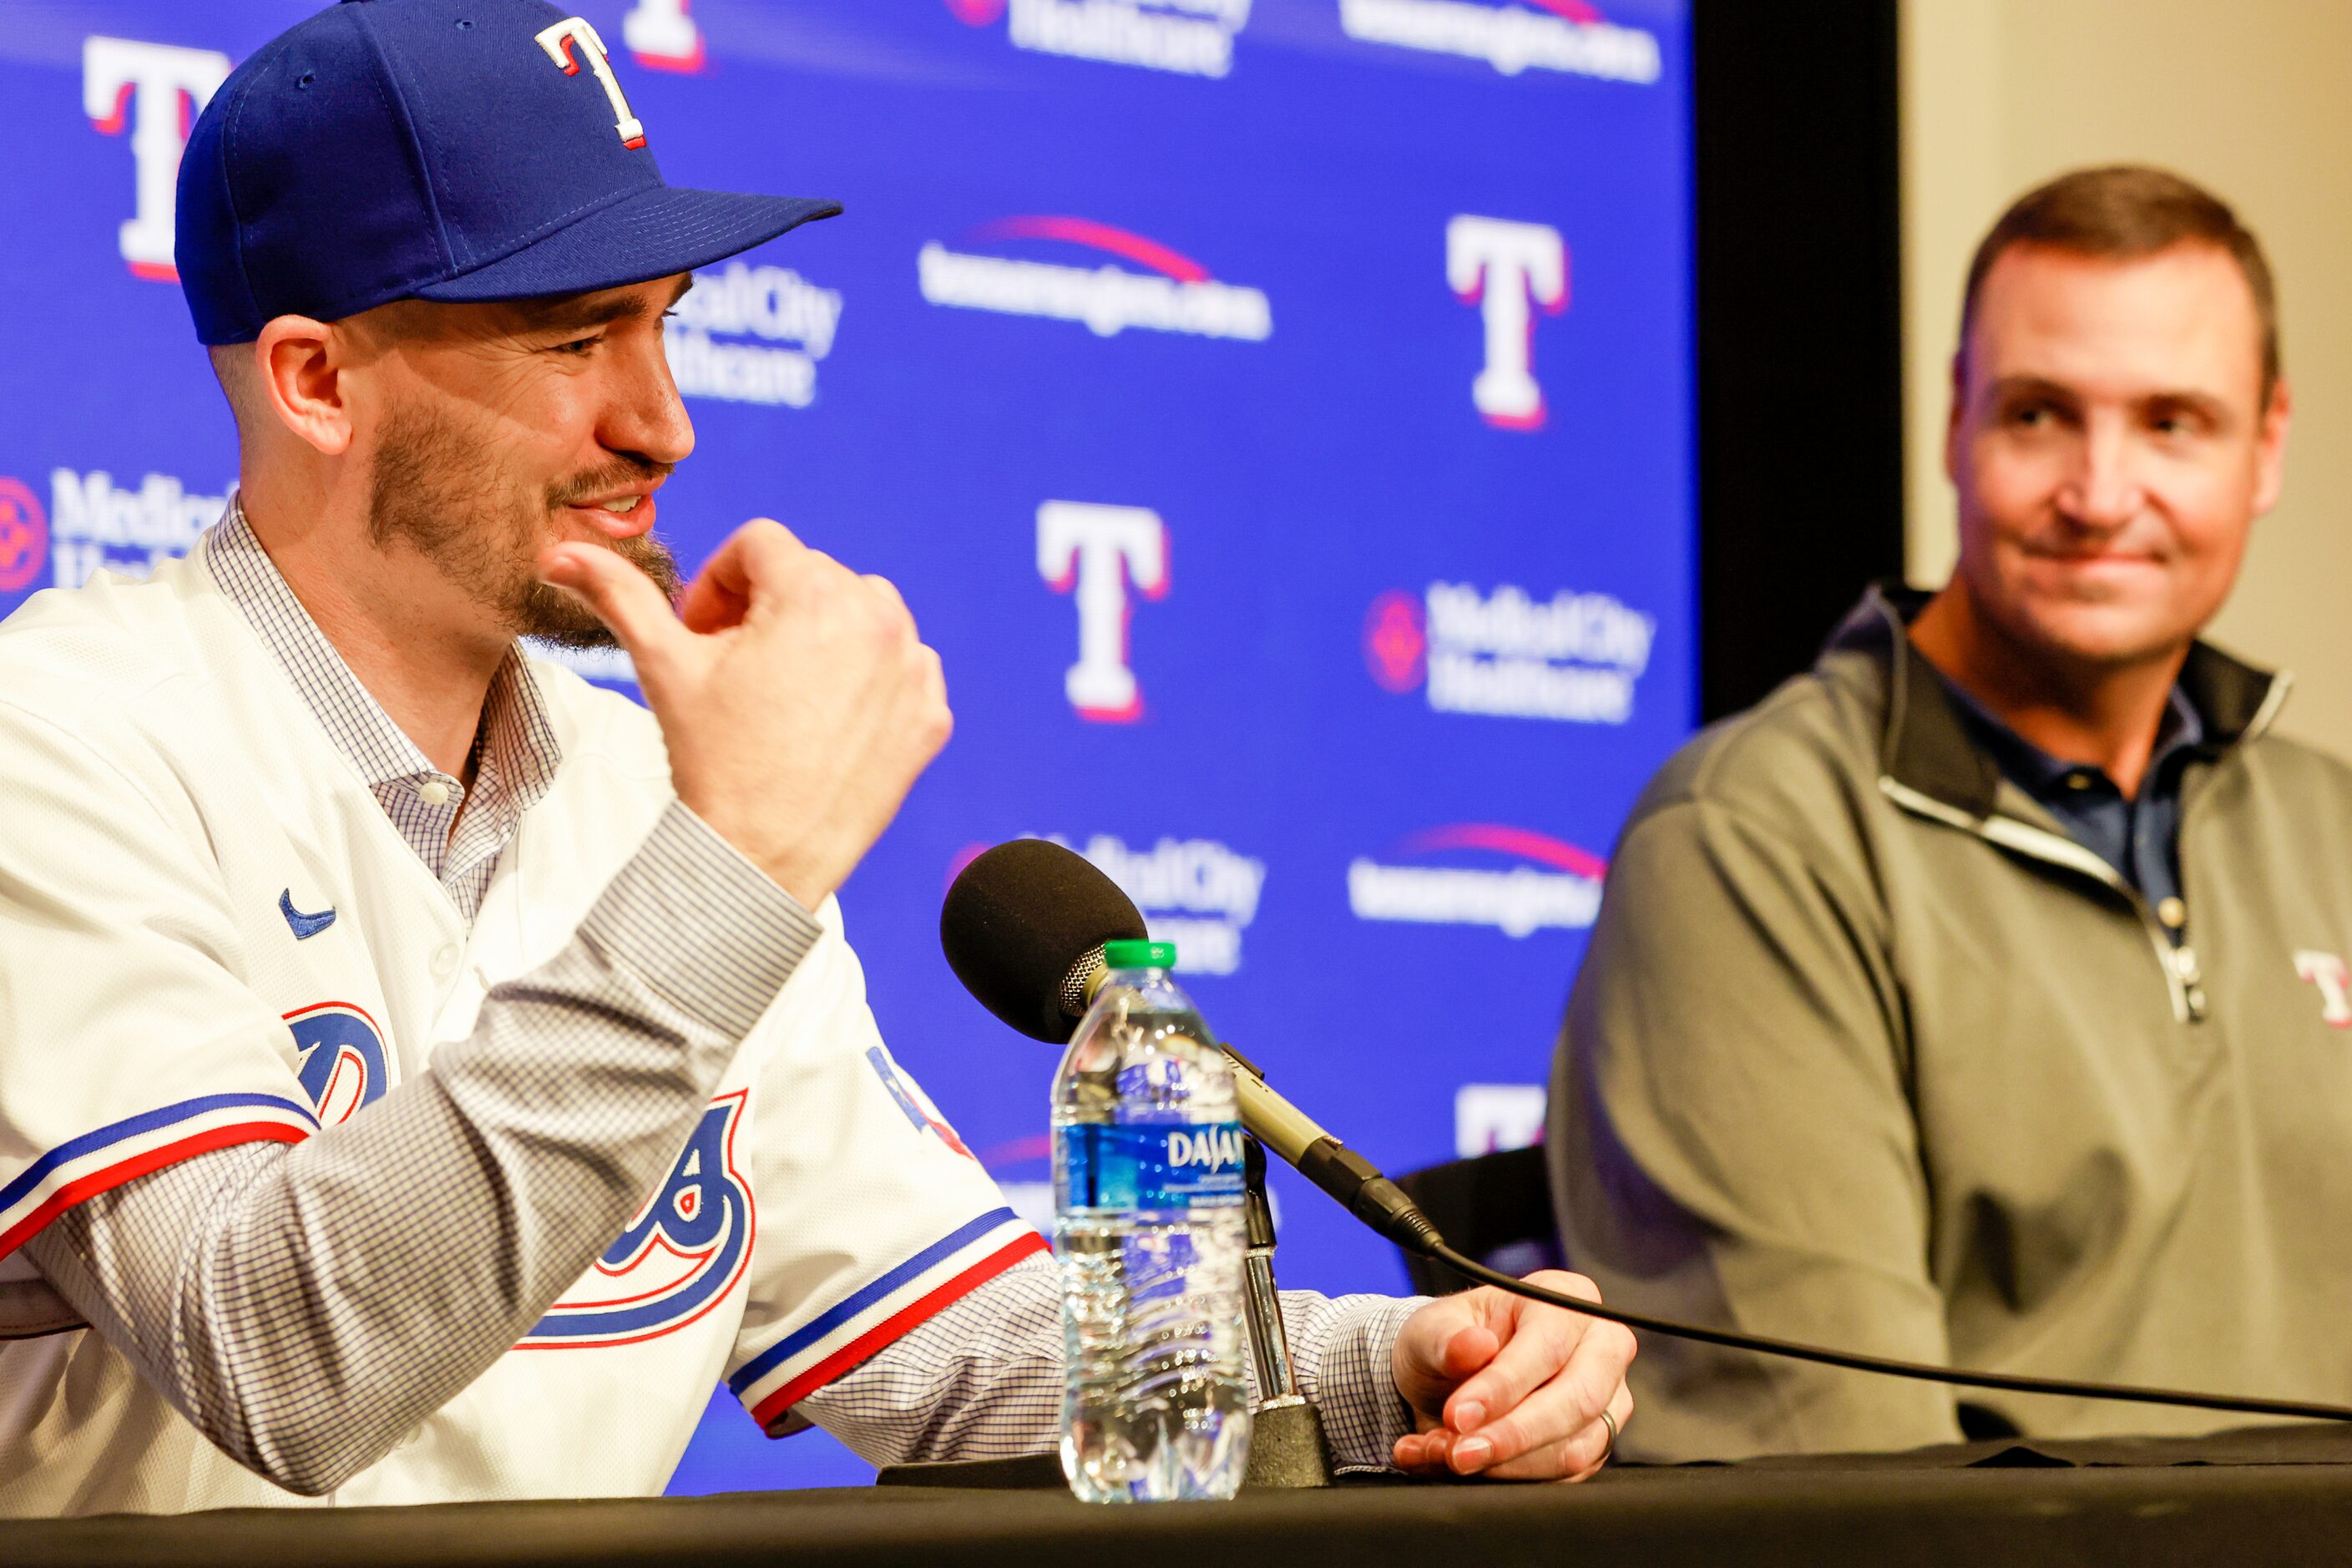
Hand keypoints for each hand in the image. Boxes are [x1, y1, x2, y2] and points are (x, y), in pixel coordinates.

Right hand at [540, 520, 950, 907]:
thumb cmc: (713, 762)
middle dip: (768, 611)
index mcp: (814, 593)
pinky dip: (868, 680)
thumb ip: (618, 595)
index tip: (704, 635)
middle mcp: (878, 619)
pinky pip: (902, 667)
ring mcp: (912, 670)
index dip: (720, 584)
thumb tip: (560, 554)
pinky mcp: (931, 715)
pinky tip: (824, 721)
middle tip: (736, 671)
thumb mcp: (662, 666)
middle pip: (813, 577)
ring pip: (864, 614)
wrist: (761, 859)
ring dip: (823, 636)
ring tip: (782, 691)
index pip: (760, 545)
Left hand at [1389, 1269, 1634, 1481]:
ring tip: (1446, 1455)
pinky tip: (1457, 1465)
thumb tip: (1475, 1346)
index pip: (1548, 1345)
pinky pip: (1562, 1477)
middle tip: (1459, 1454)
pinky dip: (1506, 1479)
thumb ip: (1446, 1338)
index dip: (1504, 1385)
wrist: (1448, 1379)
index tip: (1458, 1415)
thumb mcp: (1431, 1329)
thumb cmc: (1449, 1341)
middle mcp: (1601, 1345)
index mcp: (1564, 1298)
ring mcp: (1608, 1398)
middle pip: (1579, 1400)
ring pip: (1573, 1448)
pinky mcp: (1595, 1444)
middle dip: (1513, 1435)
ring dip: (1504, 1464)